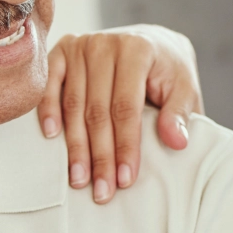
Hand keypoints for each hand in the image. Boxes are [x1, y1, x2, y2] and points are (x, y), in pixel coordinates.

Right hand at [38, 24, 202, 203]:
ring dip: (75, 146)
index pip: (126, 107)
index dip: (125, 145)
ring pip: (73, 104)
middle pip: (97, 110)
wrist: (152, 42)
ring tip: (79, 179)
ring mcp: (81, 45)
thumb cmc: (168, 71)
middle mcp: (105, 44)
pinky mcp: (63, 50)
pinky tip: (52, 136)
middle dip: (100, 155)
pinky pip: (49, 84)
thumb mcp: (184, 88)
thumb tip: (176, 142)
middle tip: (101, 191)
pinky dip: (48, 110)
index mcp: (138, 50)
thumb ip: (179, 113)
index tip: (125, 179)